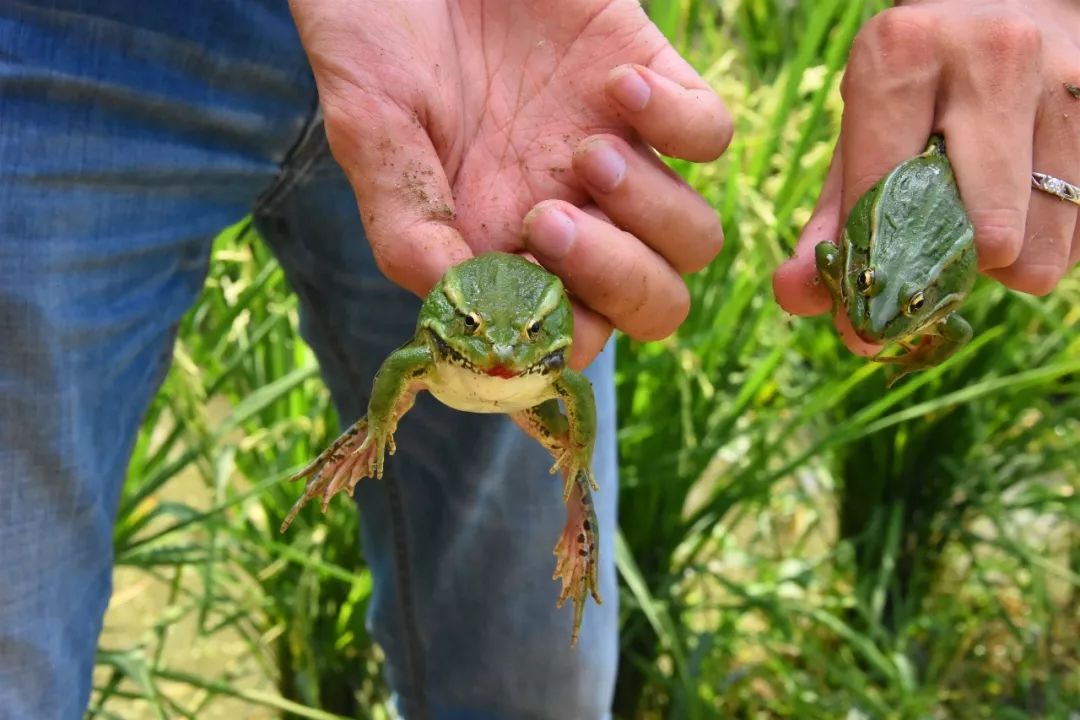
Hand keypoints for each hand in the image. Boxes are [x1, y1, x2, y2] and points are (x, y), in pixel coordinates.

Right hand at [289, 0, 731, 367]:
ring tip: (585, 149)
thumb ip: (409, 231)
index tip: (521, 272)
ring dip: (650, 210)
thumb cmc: (376, 40)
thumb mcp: (370, 137)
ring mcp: (617, 154)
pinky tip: (615, 86)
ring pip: (696, 239)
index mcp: (506, 250)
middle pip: (655, 306)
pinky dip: (680, 122)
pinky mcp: (651, 83)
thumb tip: (459, 313)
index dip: (563, 333)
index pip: (572, 342)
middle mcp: (571, 215)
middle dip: (618, 280)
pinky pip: (712, 136)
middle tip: (550, 215)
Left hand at [773, 0, 1079, 354]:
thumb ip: (830, 219)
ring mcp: (1067, 82)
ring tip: (979, 215)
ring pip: (1040, 248)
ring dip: (1004, 262)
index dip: (874, 272)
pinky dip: (1045, 242)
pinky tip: (1022, 202)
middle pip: (986, 237)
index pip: (886, 194)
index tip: (866, 315)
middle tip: (935, 248)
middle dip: (953, 268)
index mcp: (904, 54)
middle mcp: (993, 58)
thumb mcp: (862, 132)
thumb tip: (796, 296)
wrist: (1006, 4)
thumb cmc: (918, 86)